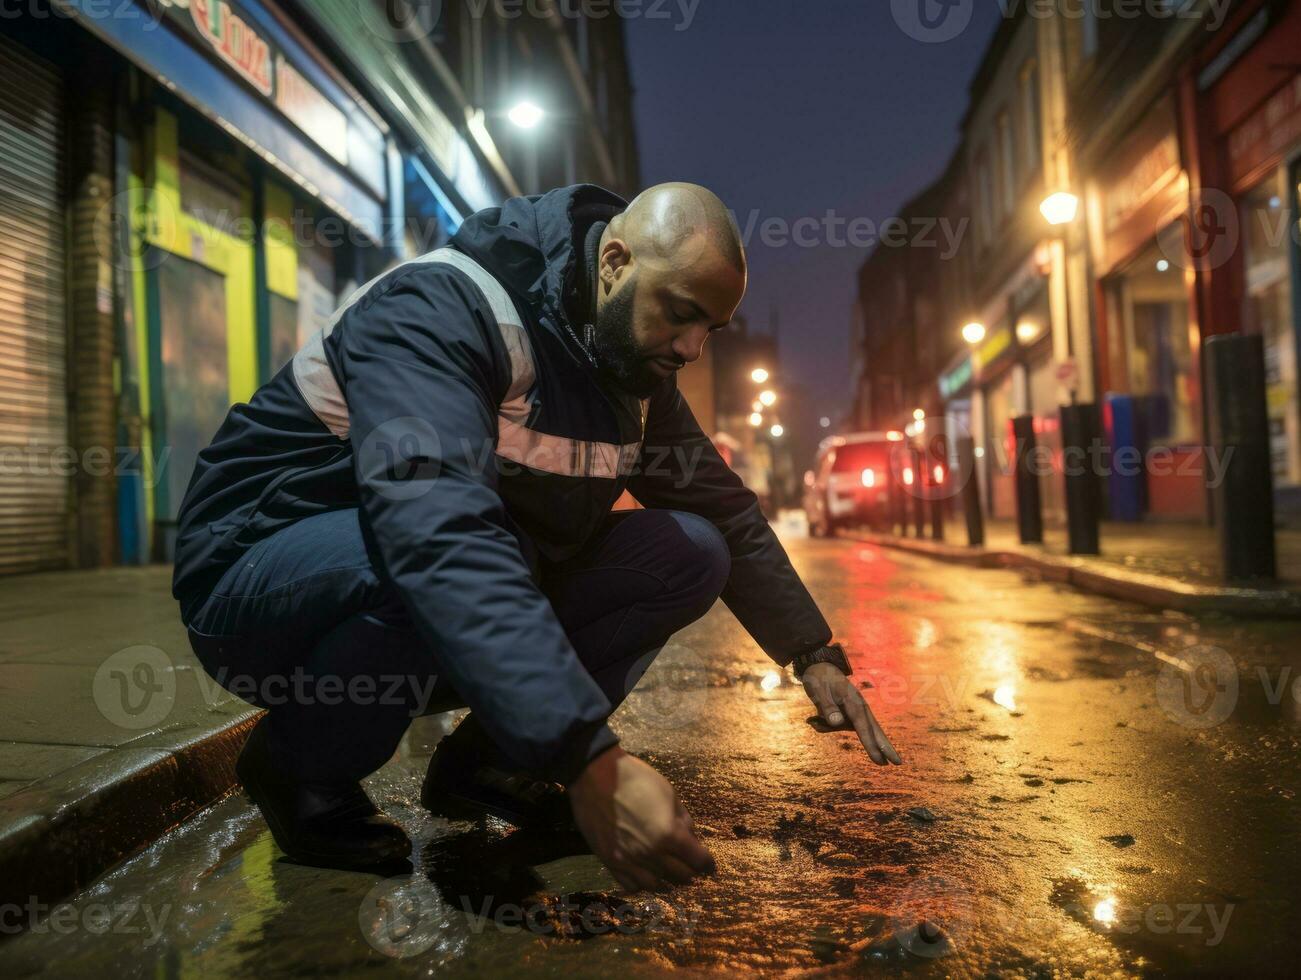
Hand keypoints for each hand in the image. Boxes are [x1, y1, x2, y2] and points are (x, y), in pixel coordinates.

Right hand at [568, 745, 715, 891]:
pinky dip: (642, 884)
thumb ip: (683, 819)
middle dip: (690, 872)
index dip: (708, 864)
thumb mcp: (669, 793)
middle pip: (680, 877)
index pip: (698, 861)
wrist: (595, 776)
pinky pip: (631, 885)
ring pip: (656, 886)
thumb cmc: (636, 779)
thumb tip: (691, 838)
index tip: (709, 865)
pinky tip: (646, 874)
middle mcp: (650, 853)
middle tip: (691, 867)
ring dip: (667, 881)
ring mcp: (628, 861)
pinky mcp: (609, 862)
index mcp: (668, 834)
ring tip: (669, 873)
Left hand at [802, 662, 901, 765]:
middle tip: (898, 763)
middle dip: (885, 746)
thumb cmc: (819, 679)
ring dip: (832, 728)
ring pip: (854, 730)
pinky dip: (825, 725)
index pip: (863, 726)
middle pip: (874, 729)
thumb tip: (837, 723)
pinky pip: (841, 726)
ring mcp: (856, 710)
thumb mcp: (818, 691)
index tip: (879, 760)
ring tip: (814, 719)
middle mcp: (858, 706)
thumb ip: (827, 707)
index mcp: (853, 701)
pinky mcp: (849, 713)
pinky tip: (812, 717)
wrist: (820, 667)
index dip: (871, 744)